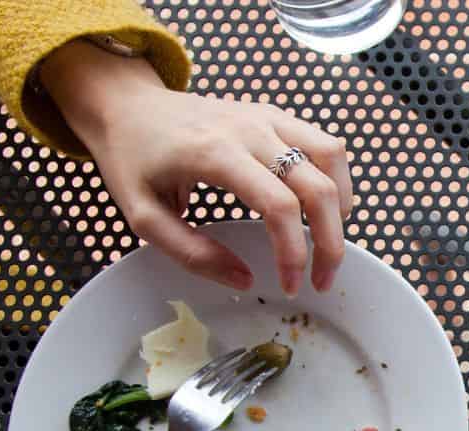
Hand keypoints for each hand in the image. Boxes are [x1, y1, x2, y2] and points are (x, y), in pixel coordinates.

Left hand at [40, 40, 353, 295]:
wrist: (126, 106)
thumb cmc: (132, 161)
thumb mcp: (144, 217)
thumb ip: (192, 253)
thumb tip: (245, 280)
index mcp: (214, 153)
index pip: (279, 205)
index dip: (294, 253)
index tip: (290, 286)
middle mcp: (249, 129)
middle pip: (317, 186)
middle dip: (330, 241)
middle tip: (323, 279)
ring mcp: (267, 117)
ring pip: (332, 157)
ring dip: (342, 205)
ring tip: (329, 240)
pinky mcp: (274, 115)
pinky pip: (324, 143)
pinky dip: (336, 178)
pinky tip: (323, 207)